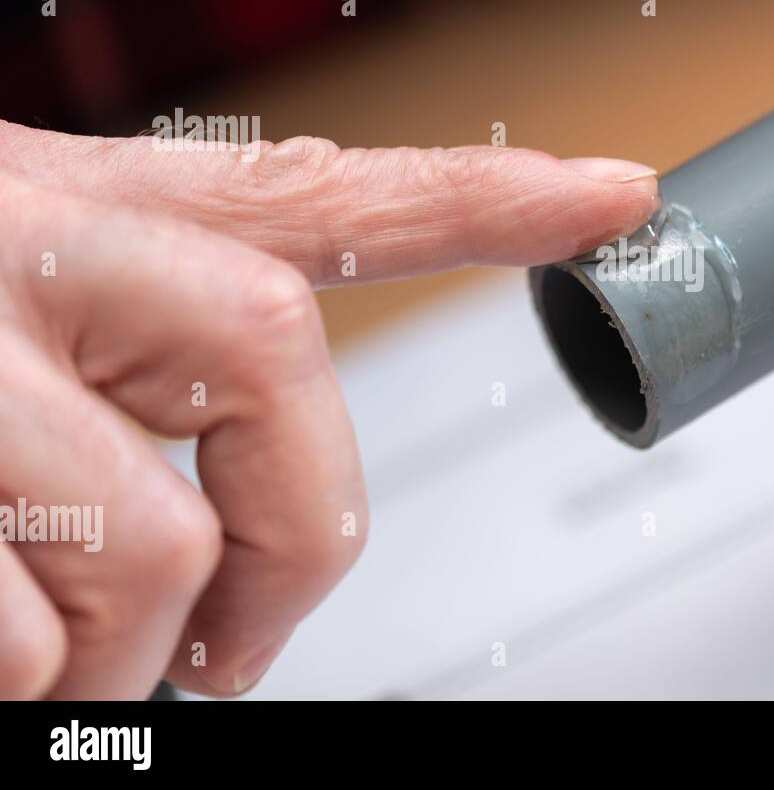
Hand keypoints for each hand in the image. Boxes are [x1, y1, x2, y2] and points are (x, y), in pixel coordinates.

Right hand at [0, 120, 657, 697]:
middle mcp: (41, 245)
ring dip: (106, 651)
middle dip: (289, 544)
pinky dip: (21, 680)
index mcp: (85, 213)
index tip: (616, 195)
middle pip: (276, 356)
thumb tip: (215, 537)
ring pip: (161, 545)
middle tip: (234, 651)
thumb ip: (133, 376)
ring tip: (34, 639)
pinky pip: (29, 636)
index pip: (318, 190)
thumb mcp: (3, 313)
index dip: (483, 197)